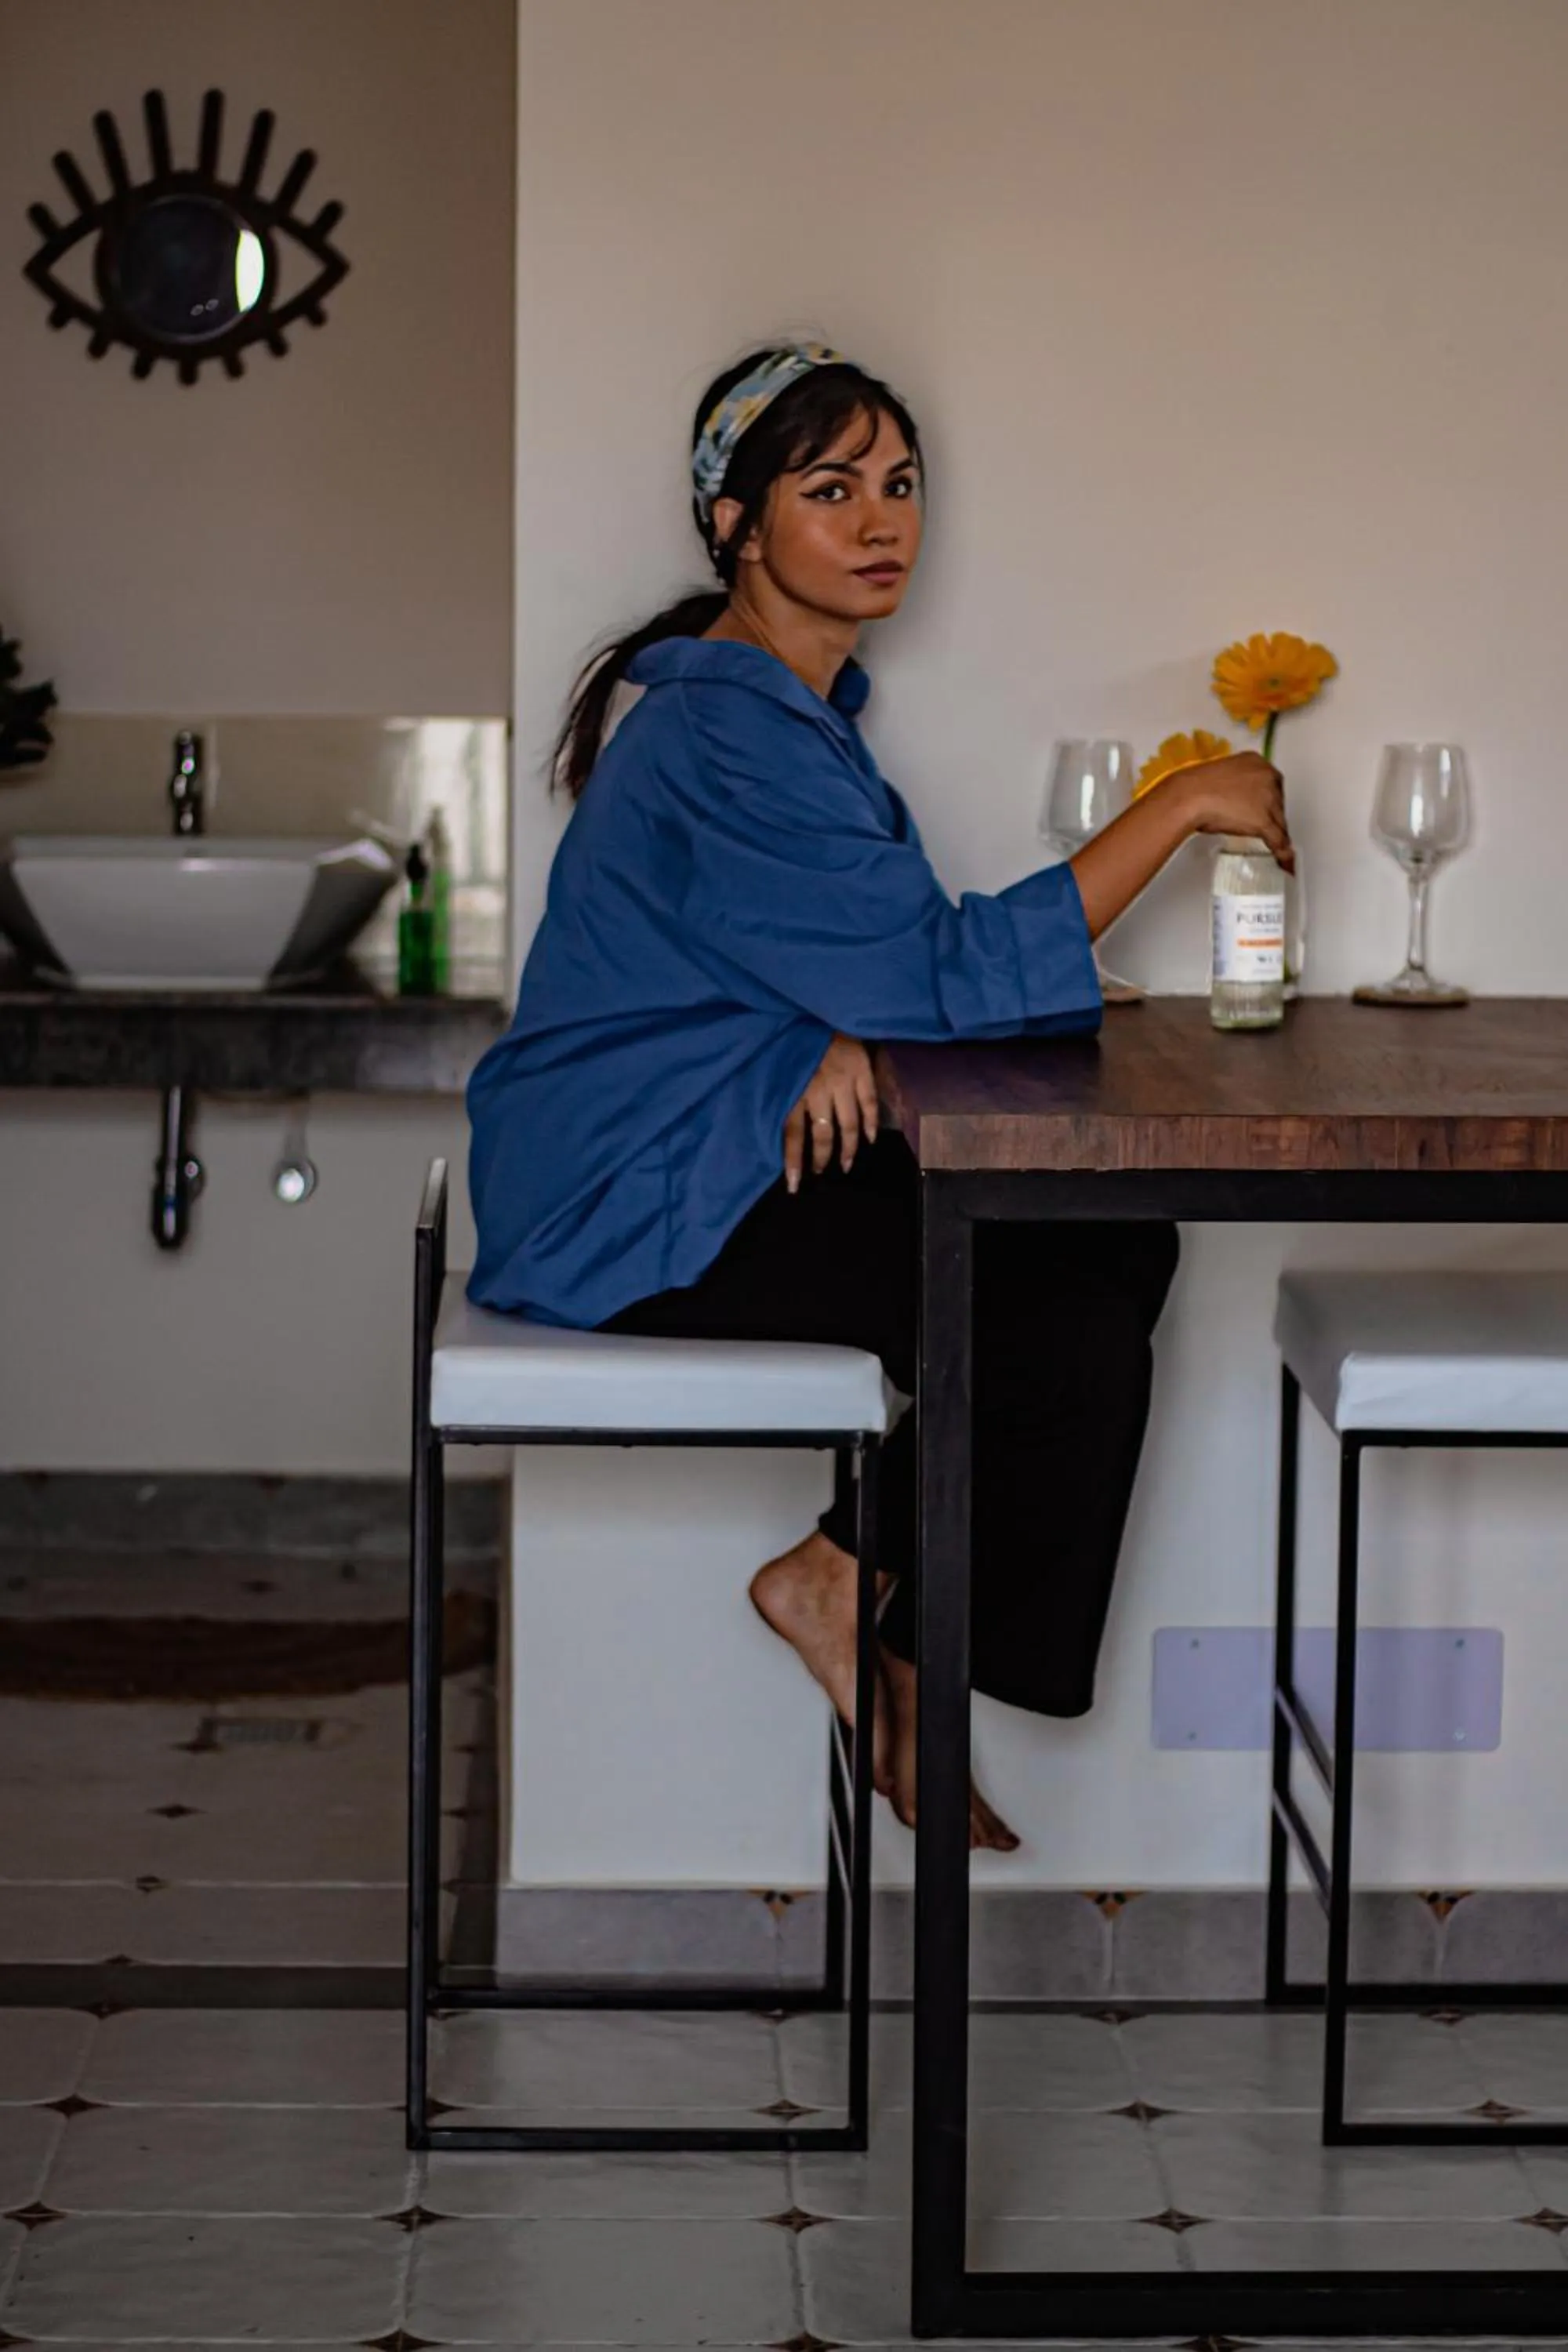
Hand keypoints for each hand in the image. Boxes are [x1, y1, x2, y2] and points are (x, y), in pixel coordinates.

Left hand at [783, 1033, 878, 1192]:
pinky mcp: (863, 1071)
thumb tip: (770, 1125)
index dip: (794, 1161)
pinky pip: (870, 1104)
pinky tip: (870, 1139)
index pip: (793, 1134)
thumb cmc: (791, 1038)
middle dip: (823, 1159)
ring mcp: (844, 1081)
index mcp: (795, 1089)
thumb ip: (779, 1093)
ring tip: (845, 1165)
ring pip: (849, 1125)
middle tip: (822, 1173)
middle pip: (824, 1134)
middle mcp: (819, 1089)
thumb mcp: (776, 1066)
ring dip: (848, 1149)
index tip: (794, 1185)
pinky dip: (872, 1124)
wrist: (817, 1006)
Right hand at [1175, 751, 1294, 872]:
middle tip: (1258, 826)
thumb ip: (1236, 786)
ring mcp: (1267, 799)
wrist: (1188, 797)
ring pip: (1280, 821)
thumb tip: (1236, 801)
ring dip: (1277, 834)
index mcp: (1257, 762)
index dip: (1268, 800)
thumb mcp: (1222, 777)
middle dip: (1271, 816)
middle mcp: (1267, 777)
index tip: (1262, 808)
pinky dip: (1283, 853)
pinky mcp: (1263, 821)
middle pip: (1279, 802)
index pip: (1273, 784)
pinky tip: (1285, 860)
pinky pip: (1278, 840)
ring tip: (1275, 846)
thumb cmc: (1196, 788)